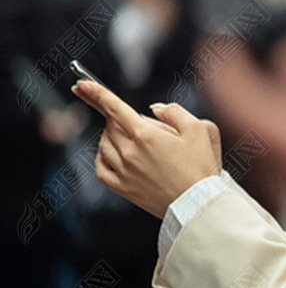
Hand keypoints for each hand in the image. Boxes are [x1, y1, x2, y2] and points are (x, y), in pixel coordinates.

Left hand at [72, 80, 221, 217]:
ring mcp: (124, 171)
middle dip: (121, 119)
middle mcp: (130, 152)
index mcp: (146, 135)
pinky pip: (100, 168)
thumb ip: (174, 111)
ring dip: (113, 136)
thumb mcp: (199, 129)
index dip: (96, 93)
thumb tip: (155, 108)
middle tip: (145, 127)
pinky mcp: (123, 188)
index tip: (81, 84)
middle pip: (111, 125)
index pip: (114, 107)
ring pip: (104, 144)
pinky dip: (102, 157)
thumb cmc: (201, 166)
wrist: (198, 203)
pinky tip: (111, 154)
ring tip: (135, 140)